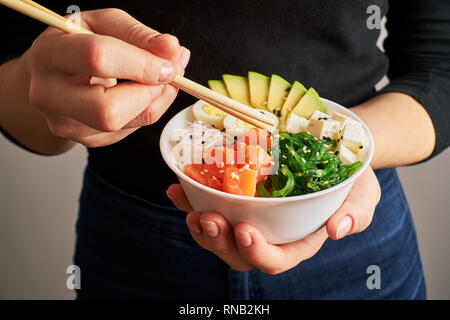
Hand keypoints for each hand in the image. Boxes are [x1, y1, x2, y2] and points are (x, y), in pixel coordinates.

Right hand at [25, 8, 189, 147]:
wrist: (54, 74)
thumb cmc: (78, 44)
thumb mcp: (103, 24)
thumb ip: (137, 33)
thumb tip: (172, 49)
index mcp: (49, 54)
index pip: (98, 59)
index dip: (142, 63)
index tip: (169, 60)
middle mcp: (50, 95)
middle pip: (108, 109)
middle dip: (150, 91)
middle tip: (170, 73)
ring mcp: (67, 124)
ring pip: (126, 122)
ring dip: (157, 99)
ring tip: (161, 77)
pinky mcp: (88, 139)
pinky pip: (132, 128)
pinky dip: (148, 108)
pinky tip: (143, 91)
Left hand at [167, 167, 380, 273]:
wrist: (329, 150)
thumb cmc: (348, 176)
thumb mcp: (362, 192)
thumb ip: (356, 212)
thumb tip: (338, 230)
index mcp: (298, 241)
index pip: (277, 260)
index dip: (258, 252)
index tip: (245, 230)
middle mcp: (269, 234)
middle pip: (238, 252)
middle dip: (219, 241)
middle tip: (207, 218)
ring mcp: (249, 217)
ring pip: (219, 234)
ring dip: (200, 226)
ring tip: (190, 206)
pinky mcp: (234, 199)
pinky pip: (208, 205)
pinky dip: (190, 199)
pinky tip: (177, 189)